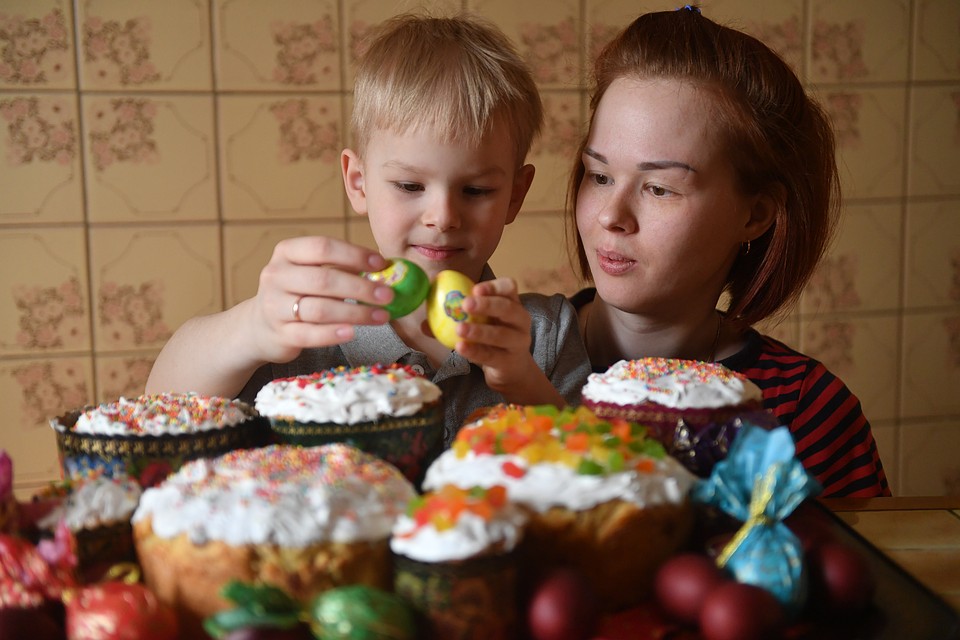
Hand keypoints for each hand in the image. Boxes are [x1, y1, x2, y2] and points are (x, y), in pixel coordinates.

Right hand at [249, 236, 394, 362]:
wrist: (260, 326)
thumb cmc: (297, 293)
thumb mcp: (311, 272)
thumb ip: (341, 268)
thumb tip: (384, 270)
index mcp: (286, 252)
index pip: (322, 247)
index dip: (354, 255)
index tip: (382, 264)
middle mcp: (276, 276)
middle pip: (323, 279)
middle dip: (361, 287)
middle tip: (388, 295)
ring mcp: (275, 306)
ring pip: (320, 309)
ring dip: (356, 312)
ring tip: (381, 316)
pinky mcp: (279, 334)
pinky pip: (310, 334)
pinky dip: (333, 334)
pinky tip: (353, 332)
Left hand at [454, 277, 542, 397]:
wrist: (510, 370)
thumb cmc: (491, 340)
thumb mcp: (478, 323)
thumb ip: (455, 317)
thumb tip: (423, 319)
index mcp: (512, 303)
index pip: (508, 287)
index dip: (494, 286)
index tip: (475, 288)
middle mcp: (520, 320)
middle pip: (508, 308)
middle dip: (487, 305)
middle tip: (465, 304)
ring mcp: (518, 342)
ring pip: (500, 334)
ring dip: (479, 331)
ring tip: (459, 329)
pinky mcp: (510, 362)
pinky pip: (491, 355)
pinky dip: (475, 351)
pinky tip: (460, 348)